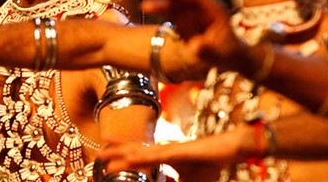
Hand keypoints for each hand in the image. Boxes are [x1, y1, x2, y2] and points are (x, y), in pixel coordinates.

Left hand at [97, 134, 238, 177]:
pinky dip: (143, 158)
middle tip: (97, 155)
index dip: (122, 156)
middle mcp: (162, 150)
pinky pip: (157, 156)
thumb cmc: (210, 163)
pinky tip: (131, 158)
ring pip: (140, 152)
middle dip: (114, 152)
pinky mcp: (178, 152)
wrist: (230, 149)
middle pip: (133, 149)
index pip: (138, 155)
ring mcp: (169, 149)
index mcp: (163, 155)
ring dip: (121, 155)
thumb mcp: (188, 181)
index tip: (106, 161)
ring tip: (103, 156)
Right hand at [141, 0, 249, 71]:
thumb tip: (194, 47)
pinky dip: (159, 6)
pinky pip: (170, 8)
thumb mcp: (220, 56)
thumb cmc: (228, 55)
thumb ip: (207, 51)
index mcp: (215, 10)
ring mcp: (193, 11)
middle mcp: (203, 7)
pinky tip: (146, 6)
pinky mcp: (184, 17)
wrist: (230, 57)